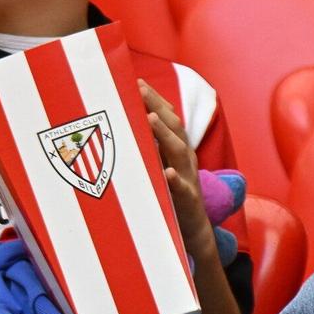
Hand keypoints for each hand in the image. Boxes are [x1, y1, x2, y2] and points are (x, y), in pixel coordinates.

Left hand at [139, 80, 210, 246]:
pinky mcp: (187, 201)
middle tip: (139, 89)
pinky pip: (182, 189)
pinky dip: (175, 179)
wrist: (192, 231)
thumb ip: (147, 148)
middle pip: (174, 127)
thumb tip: (121, 128)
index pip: (169, 118)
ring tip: (149, 119)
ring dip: (164, 134)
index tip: (136, 82)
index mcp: (178, 149)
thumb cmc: (169, 196)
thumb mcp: (158, 168)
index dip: (155, 100)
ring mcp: (188, 178)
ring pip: (179, 152)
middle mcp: (185, 159)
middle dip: (156, 107)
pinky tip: (167, 172)